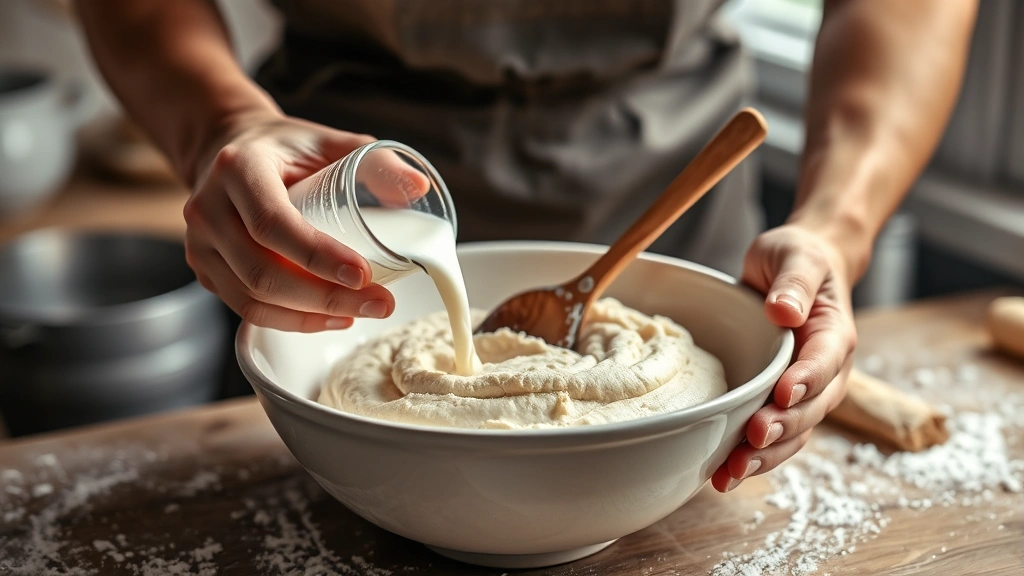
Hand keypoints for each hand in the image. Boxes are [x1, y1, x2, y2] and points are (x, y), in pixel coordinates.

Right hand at [184, 111, 395, 331]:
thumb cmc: (286, 148)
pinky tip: (330, 318)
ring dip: (311, 316)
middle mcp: (207, 207)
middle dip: (326, 297)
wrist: (228, 148)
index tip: (363, 276)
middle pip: (263, 271)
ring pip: (253, 298)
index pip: (273, 223)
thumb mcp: (328, 141)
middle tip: (379, 303)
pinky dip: (290, 320)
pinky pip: (246, 307)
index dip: (318, 256)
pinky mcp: (205, 269)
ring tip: (361, 312)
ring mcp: (200, 243)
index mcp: (237, 168)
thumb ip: (374, 159)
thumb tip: (418, 187)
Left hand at [711, 224, 857, 491]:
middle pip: (811, 409)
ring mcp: (806, 392)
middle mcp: (826, 372)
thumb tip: (784, 310)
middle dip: (782, 427)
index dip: (806, 381)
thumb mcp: (796, 257)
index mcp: (834, 335)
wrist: (797, 268)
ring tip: (732, 471)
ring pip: (795, 433)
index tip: (783, 393)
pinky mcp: (782, 402)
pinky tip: (725, 474)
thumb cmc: (797, 258)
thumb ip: (793, 283)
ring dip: (766, 456)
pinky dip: (755, 457)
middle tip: (752, 438)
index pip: (825, 362)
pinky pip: (776, 436)